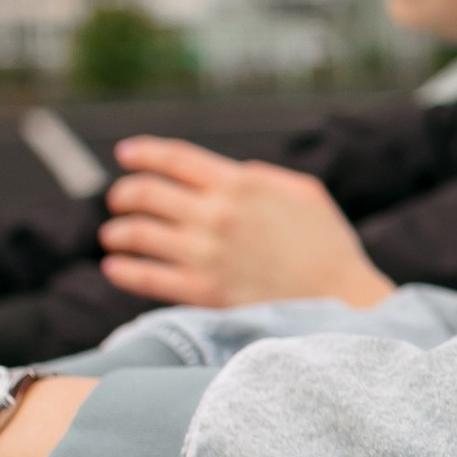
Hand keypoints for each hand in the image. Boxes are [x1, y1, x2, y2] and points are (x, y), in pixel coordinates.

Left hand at [99, 140, 394, 311]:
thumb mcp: (306, 193)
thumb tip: (235, 170)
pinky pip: (146, 278)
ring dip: (118, 231)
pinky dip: (123, 270)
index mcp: (241, 184)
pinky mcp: (203, 292)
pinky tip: (115, 267)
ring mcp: (207, 255)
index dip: (143, 153)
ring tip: (114, 235)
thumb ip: (265, 175)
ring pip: (138, 234)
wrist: (342, 303)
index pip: (174, 158)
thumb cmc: (329, 247)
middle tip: (117, 200)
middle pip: (146, 193)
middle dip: (124, 194)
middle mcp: (217, 214)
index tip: (124, 155)